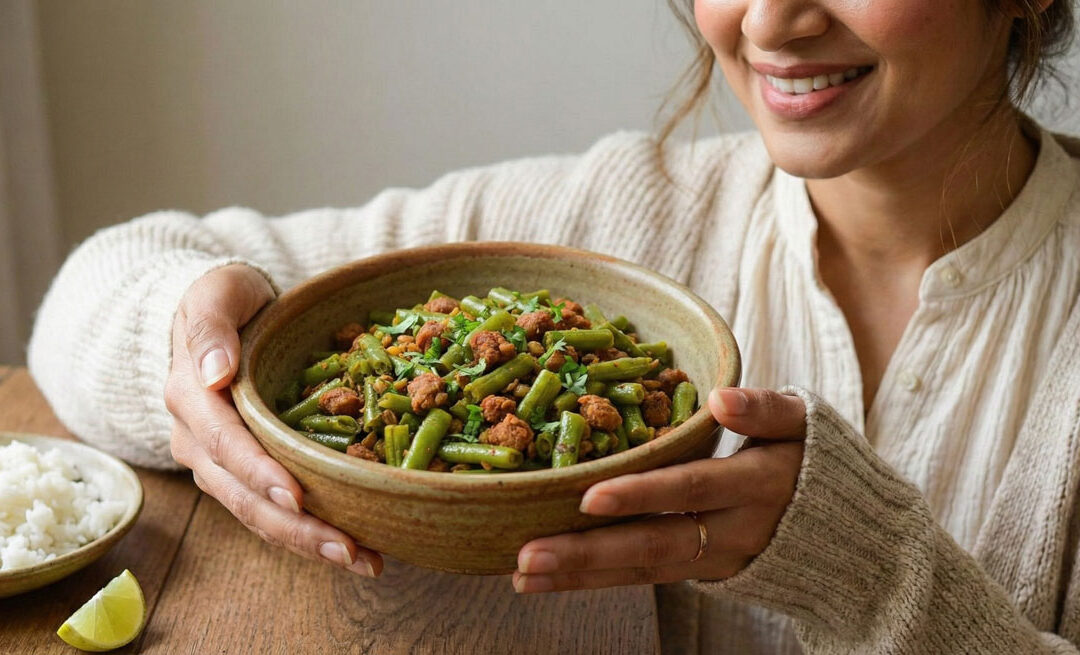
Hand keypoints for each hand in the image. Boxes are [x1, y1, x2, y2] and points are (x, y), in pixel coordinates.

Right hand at [165, 264, 381, 576]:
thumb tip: (214, 373)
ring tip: (363, 561)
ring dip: (308, 542)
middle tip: (348, 549)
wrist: (225, 317)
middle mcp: (197, 441)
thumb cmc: (229, 300)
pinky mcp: (245, 475)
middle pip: (243, 496)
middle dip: (295, 527)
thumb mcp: (218, 293)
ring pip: (258, 515)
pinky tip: (356, 548)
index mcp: (190, 398)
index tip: (295, 495)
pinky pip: (272, 512)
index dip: (257, 471)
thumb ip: (211, 325)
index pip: (222, 443)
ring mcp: (219, 465)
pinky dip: (310, 533)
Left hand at [512, 388, 804, 592]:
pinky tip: (544, 580)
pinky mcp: (698, 574)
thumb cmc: (815, 461)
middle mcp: (731, 532)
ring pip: (640, 572)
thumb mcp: (806, 425)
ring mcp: (713, 561)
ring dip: (579, 577)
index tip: (587, 497)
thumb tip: (721, 397)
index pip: (690, 489)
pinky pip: (642, 579)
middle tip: (528, 557)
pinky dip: (592, 581)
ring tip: (521, 575)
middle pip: (653, 545)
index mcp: (755, 486)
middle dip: (588, 555)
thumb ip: (767, 410)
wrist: (850, 538)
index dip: (642, 494)